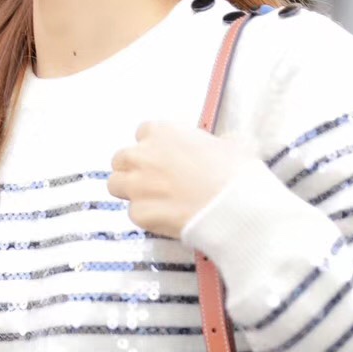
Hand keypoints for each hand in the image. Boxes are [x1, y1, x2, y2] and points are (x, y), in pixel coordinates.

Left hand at [107, 121, 258, 238]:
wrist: (234, 208)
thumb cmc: (236, 173)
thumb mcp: (236, 144)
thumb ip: (221, 141)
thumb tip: (227, 143)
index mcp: (163, 132)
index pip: (143, 133)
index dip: (154, 147)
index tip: (165, 158)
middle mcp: (143, 155)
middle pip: (121, 159)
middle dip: (134, 169)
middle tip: (154, 181)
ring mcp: (137, 185)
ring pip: (116, 184)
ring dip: (130, 191)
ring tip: (153, 200)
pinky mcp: (139, 213)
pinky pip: (134, 214)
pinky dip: (147, 217)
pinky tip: (166, 219)